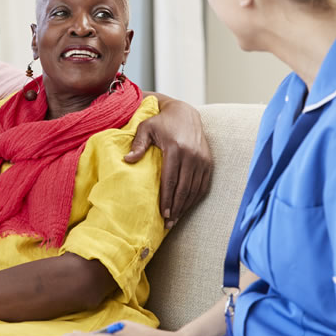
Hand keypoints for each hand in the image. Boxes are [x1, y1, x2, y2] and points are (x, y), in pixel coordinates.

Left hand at [127, 99, 211, 226]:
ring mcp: (202, 159)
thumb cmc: (161, 122)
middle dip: (176, 207)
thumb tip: (127, 160)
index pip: (170, 179)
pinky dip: (195, 198)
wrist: (185, 113)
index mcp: (175, 148)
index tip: (163, 214)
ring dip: (186, 206)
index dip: (167, 198)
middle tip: (168, 223)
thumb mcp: (146, 127)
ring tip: (176, 219)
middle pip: (183, 188)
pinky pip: (203, 185)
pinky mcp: (209, 161)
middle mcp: (191, 155)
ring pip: (195, 189)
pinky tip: (187, 207)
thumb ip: (138, 144)